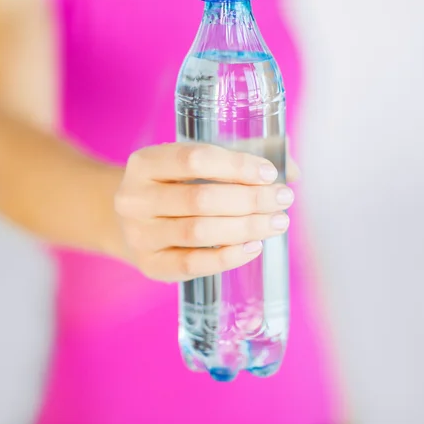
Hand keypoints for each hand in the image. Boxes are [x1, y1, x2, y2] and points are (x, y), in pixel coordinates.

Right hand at [114, 142, 294, 281]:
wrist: (130, 222)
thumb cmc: (173, 188)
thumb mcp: (192, 165)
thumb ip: (239, 160)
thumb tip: (293, 170)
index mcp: (144, 162)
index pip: (194, 158)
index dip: (237, 166)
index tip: (269, 174)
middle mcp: (134, 198)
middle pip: (200, 198)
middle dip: (250, 200)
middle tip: (282, 200)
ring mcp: (139, 235)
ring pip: (199, 232)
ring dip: (246, 227)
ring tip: (277, 223)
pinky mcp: (150, 265)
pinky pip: (192, 264)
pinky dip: (228, 257)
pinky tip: (254, 247)